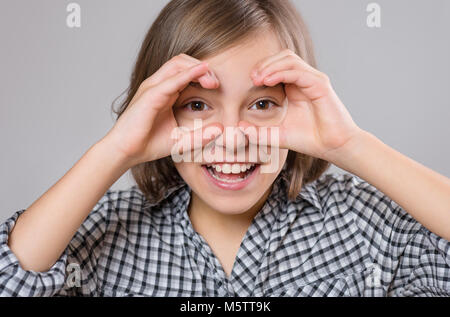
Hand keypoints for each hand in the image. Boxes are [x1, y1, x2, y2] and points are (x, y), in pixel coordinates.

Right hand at [102, 54, 222, 166]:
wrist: (126, 152)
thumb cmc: (149, 144)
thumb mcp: (182, 140)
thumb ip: (201, 135)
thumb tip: (222, 130)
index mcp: (166, 92)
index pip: (186, 71)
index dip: (203, 74)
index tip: (218, 87)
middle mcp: (159, 86)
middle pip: (182, 62)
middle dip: (203, 68)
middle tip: (216, 83)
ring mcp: (153, 88)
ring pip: (177, 64)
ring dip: (197, 68)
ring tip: (212, 80)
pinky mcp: (149, 96)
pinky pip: (171, 80)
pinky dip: (188, 74)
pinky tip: (201, 73)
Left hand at [239, 49, 362, 161]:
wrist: (334, 148)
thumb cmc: (310, 140)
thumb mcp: (278, 135)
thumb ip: (259, 131)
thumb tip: (239, 127)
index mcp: (295, 87)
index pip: (277, 66)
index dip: (262, 68)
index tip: (248, 81)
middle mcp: (305, 80)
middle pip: (283, 57)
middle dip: (264, 63)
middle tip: (251, 77)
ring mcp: (313, 80)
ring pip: (289, 59)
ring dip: (270, 65)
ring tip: (257, 78)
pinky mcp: (320, 84)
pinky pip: (298, 71)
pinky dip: (281, 72)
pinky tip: (268, 81)